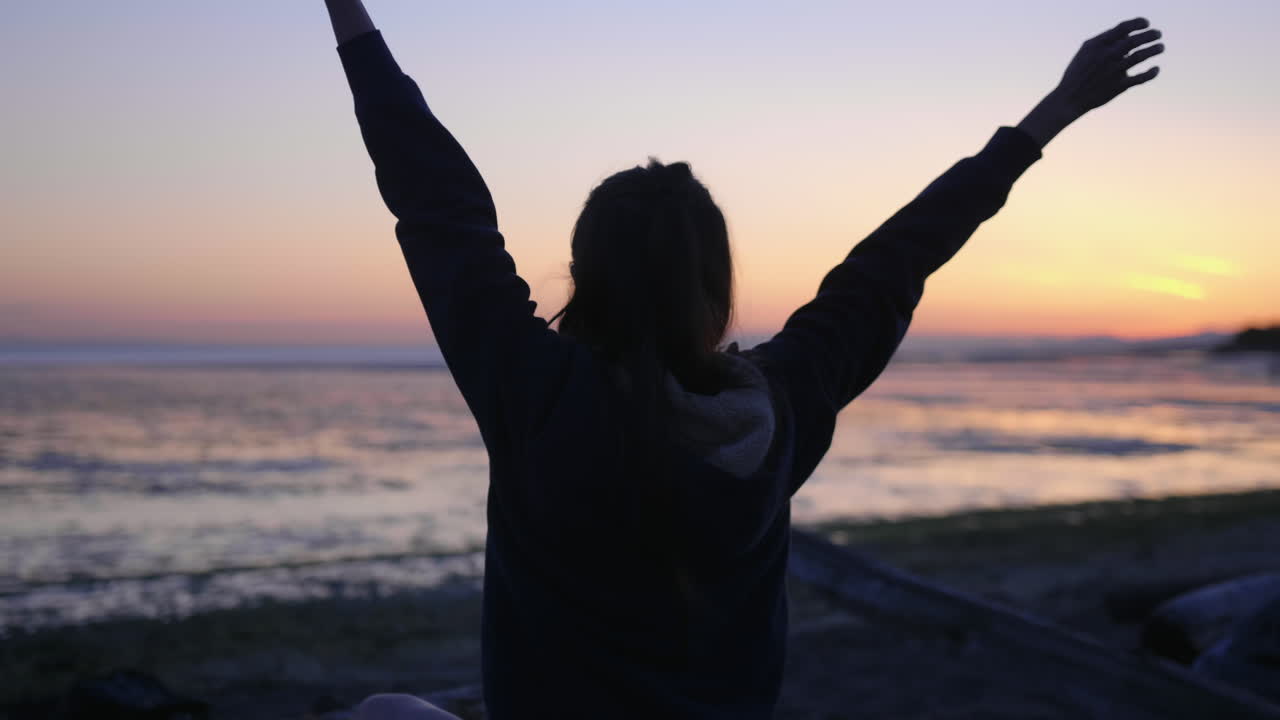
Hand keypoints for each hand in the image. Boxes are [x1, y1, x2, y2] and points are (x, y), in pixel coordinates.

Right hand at [1017, 17, 1164, 147]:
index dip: (1138, 23)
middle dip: (1150, 35)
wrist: (1069, 98)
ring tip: (1161, 47)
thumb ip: (1105, 41)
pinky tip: (1156, 69)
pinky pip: (1140, 78)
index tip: (1147, 23)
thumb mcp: (1086, 52)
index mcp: (1097, 45)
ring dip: (1154, 50)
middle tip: (1158, 34)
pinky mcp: (1118, 87)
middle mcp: (1106, 56)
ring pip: (1140, 56)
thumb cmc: (1078, 72)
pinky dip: (1151, 73)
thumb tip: (1129, 34)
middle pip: (1135, 40)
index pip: (1123, 28)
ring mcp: (1113, 71)